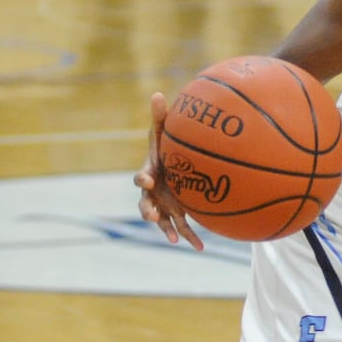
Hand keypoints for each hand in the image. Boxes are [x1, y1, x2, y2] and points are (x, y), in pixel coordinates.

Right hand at [133, 92, 204, 249]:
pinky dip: (190, 237)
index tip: (147, 180)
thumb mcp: (165, 130)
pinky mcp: (177, 212)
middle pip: (145, 203)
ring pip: (161, 220)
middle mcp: (153, 192)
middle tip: (150, 216)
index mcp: (150, 172)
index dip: (143, 179)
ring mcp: (164, 204)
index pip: (141, 177)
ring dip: (166, 229)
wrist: (176, 163)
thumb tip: (158, 93)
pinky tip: (200, 248)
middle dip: (147, 210)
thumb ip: (161, 116)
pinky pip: (182, 227)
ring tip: (173, 239)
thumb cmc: (169, 145)